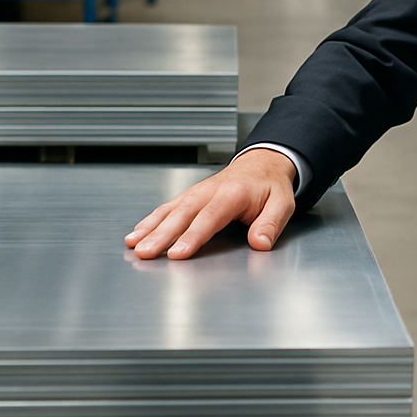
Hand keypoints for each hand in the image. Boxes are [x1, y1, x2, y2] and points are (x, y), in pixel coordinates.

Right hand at [125, 148, 296, 259]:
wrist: (263, 163)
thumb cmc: (270, 186)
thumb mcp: (283, 204)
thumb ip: (271, 224)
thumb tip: (260, 243)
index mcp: (234, 194)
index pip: (210, 217)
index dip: (193, 235)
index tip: (178, 253)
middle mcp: (211, 191)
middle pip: (183, 214)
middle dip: (162, 234)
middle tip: (145, 252)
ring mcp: (198, 192)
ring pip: (171, 209)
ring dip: (151, 227)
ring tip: (134, 244)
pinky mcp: (190, 195)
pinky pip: (168, 207)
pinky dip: (150, 220)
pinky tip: (137, 233)